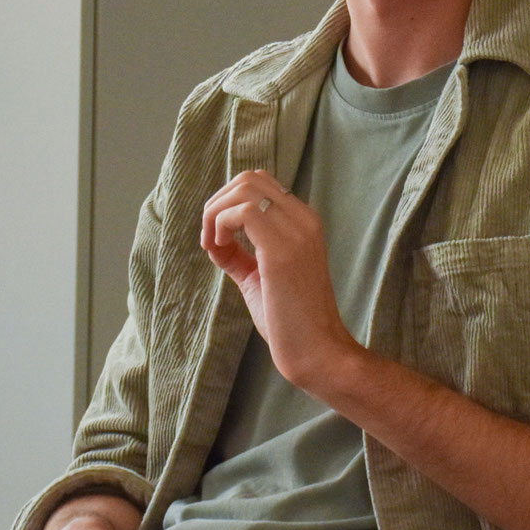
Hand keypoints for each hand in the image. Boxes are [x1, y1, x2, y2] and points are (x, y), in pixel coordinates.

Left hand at [201, 169, 355, 395]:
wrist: (317, 351)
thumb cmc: (290, 322)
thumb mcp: (259, 278)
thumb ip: (240, 256)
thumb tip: (213, 240)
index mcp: (305, 223)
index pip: (260, 184)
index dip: (228, 203)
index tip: (218, 238)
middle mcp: (304, 219)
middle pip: (249, 179)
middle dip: (217, 203)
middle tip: (211, 239)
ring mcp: (296, 231)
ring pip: (243, 189)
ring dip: (216, 212)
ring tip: (214, 245)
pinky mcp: (282, 249)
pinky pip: (241, 212)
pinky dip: (219, 226)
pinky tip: (219, 250)